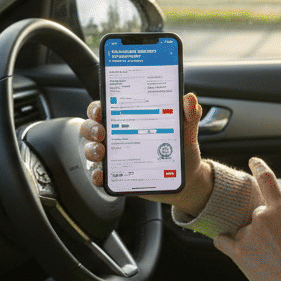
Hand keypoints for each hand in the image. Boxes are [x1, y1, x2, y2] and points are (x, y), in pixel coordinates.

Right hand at [81, 92, 212, 213]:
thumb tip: (190, 99)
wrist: (188, 180)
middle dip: (90, 128)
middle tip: (100, 132)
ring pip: (91, 149)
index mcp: (129, 120)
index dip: (97, 107)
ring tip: (101, 152)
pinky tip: (101, 176)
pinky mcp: (117, 176)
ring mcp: (114, 157)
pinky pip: (100, 176)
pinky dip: (97, 176)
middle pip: (92, 127)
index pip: (106, 108)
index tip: (100, 109)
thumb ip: (188, 116)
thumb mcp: (186, 132)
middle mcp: (117, 136)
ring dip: (91, 150)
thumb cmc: (182, 151)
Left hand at [213, 157, 280, 280]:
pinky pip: (223, 240)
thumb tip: (278, 200)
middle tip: (277, 248)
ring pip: (243, 230)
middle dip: (263, 228)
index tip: (253, 161)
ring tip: (267, 259)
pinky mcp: (238, 252)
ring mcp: (249, 234)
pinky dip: (227, 243)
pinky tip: (237, 251)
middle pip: (256, 215)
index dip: (260, 168)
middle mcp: (262, 217)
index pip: (268, 181)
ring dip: (251, 240)